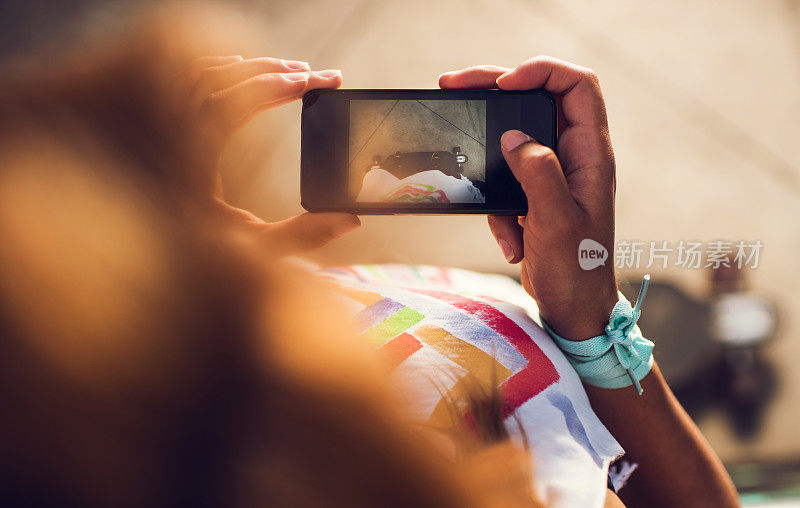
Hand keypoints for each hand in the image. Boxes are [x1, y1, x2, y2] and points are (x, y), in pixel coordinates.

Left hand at [175, 55, 359, 256]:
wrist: (149, 260)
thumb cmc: (200, 258)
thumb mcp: (255, 252)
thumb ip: (302, 237)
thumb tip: (350, 220)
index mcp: (188, 165)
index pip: (225, 106)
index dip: (267, 88)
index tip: (306, 83)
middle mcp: (169, 139)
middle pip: (215, 79)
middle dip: (269, 70)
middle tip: (313, 75)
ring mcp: (162, 128)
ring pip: (200, 73)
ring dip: (247, 67)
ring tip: (291, 71)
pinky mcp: (164, 128)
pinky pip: (185, 81)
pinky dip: (217, 67)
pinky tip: (245, 68)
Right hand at [440, 57, 616, 339]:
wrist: (573, 310)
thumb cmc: (576, 271)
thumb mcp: (556, 221)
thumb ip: (538, 172)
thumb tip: (514, 137)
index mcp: (591, 155)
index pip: (577, 86)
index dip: (541, 71)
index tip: (504, 83)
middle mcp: (575, 157)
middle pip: (537, 100)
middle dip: (496, 90)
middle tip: (454, 83)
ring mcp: (554, 175)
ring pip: (516, 139)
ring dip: (491, 155)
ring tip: (467, 155)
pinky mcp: (535, 195)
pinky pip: (507, 180)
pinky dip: (498, 206)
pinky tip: (511, 238)